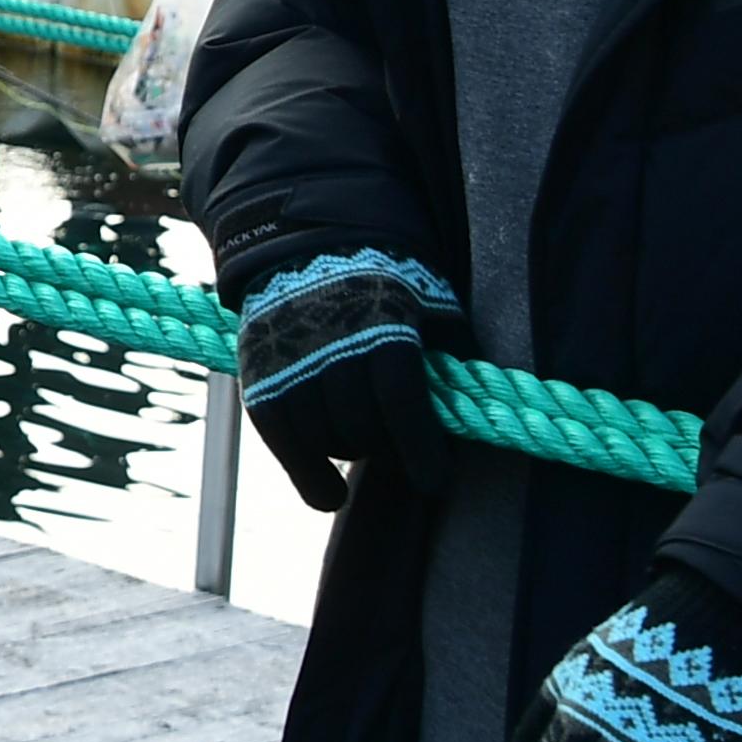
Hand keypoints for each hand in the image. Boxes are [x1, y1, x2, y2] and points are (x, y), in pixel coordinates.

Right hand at [231, 246, 456, 513]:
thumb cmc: (382, 281)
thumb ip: (454, 344)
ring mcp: (289, 364)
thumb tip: (483, 393)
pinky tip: (329, 496)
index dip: (420, 451)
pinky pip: (281, 440)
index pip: (401, 404)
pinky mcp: (259, 376)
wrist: (304, 245)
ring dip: (350, 455)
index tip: (434, 483)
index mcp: (379, 329)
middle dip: (388, 452)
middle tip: (401, 454)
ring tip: (366, 448)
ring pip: (322, 438)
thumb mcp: (430, 299)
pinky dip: (307, 475)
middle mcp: (330, 349)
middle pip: (362, 428)